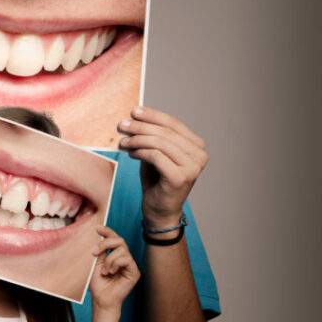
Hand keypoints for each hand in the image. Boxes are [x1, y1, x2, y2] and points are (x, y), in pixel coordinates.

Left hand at [89, 225, 140, 312]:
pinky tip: (111, 272)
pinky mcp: (135, 272)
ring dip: (109, 259)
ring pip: (122, 250)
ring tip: (104, 271)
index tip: (97, 228)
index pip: (114, 239)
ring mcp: (130, 265)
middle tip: (94, 252)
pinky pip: (126, 259)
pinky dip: (115, 264)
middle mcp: (124, 258)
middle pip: (120, 240)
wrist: (101, 299)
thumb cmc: (98, 284)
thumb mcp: (96, 263)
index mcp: (115, 255)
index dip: (107, 231)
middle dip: (105, 243)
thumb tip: (100, 236)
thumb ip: (101, 251)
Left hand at [117, 107, 208, 227]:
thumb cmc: (157, 180)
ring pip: (159, 143)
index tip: (134, 111)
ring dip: (137, 139)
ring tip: (123, 142)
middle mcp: (200, 155)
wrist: (160, 210)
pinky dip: (139, 152)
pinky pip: (155, 156)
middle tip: (122, 125)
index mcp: (197, 146)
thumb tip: (135, 116)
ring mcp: (192, 167)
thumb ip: (152, 136)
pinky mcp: (180, 177)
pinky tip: (130, 153)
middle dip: (141, 126)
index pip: (173, 124)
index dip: (152, 115)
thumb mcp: (156, 153)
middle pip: (166, 132)